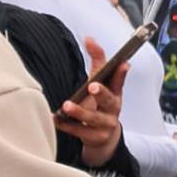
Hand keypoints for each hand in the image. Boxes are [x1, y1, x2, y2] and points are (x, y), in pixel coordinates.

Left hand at [53, 37, 128, 166]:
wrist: (103, 138)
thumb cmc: (100, 105)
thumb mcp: (100, 84)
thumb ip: (97, 62)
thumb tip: (89, 38)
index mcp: (115, 93)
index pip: (119, 81)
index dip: (121, 73)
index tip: (122, 64)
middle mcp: (113, 108)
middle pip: (110, 100)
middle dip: (102, 93)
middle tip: (92, 86)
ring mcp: (106, 125)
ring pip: (93, 118)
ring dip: (80, 111)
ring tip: (67, 105)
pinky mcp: (95, 138)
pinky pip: (79, 132)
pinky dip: (66, 125)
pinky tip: (55, 119)